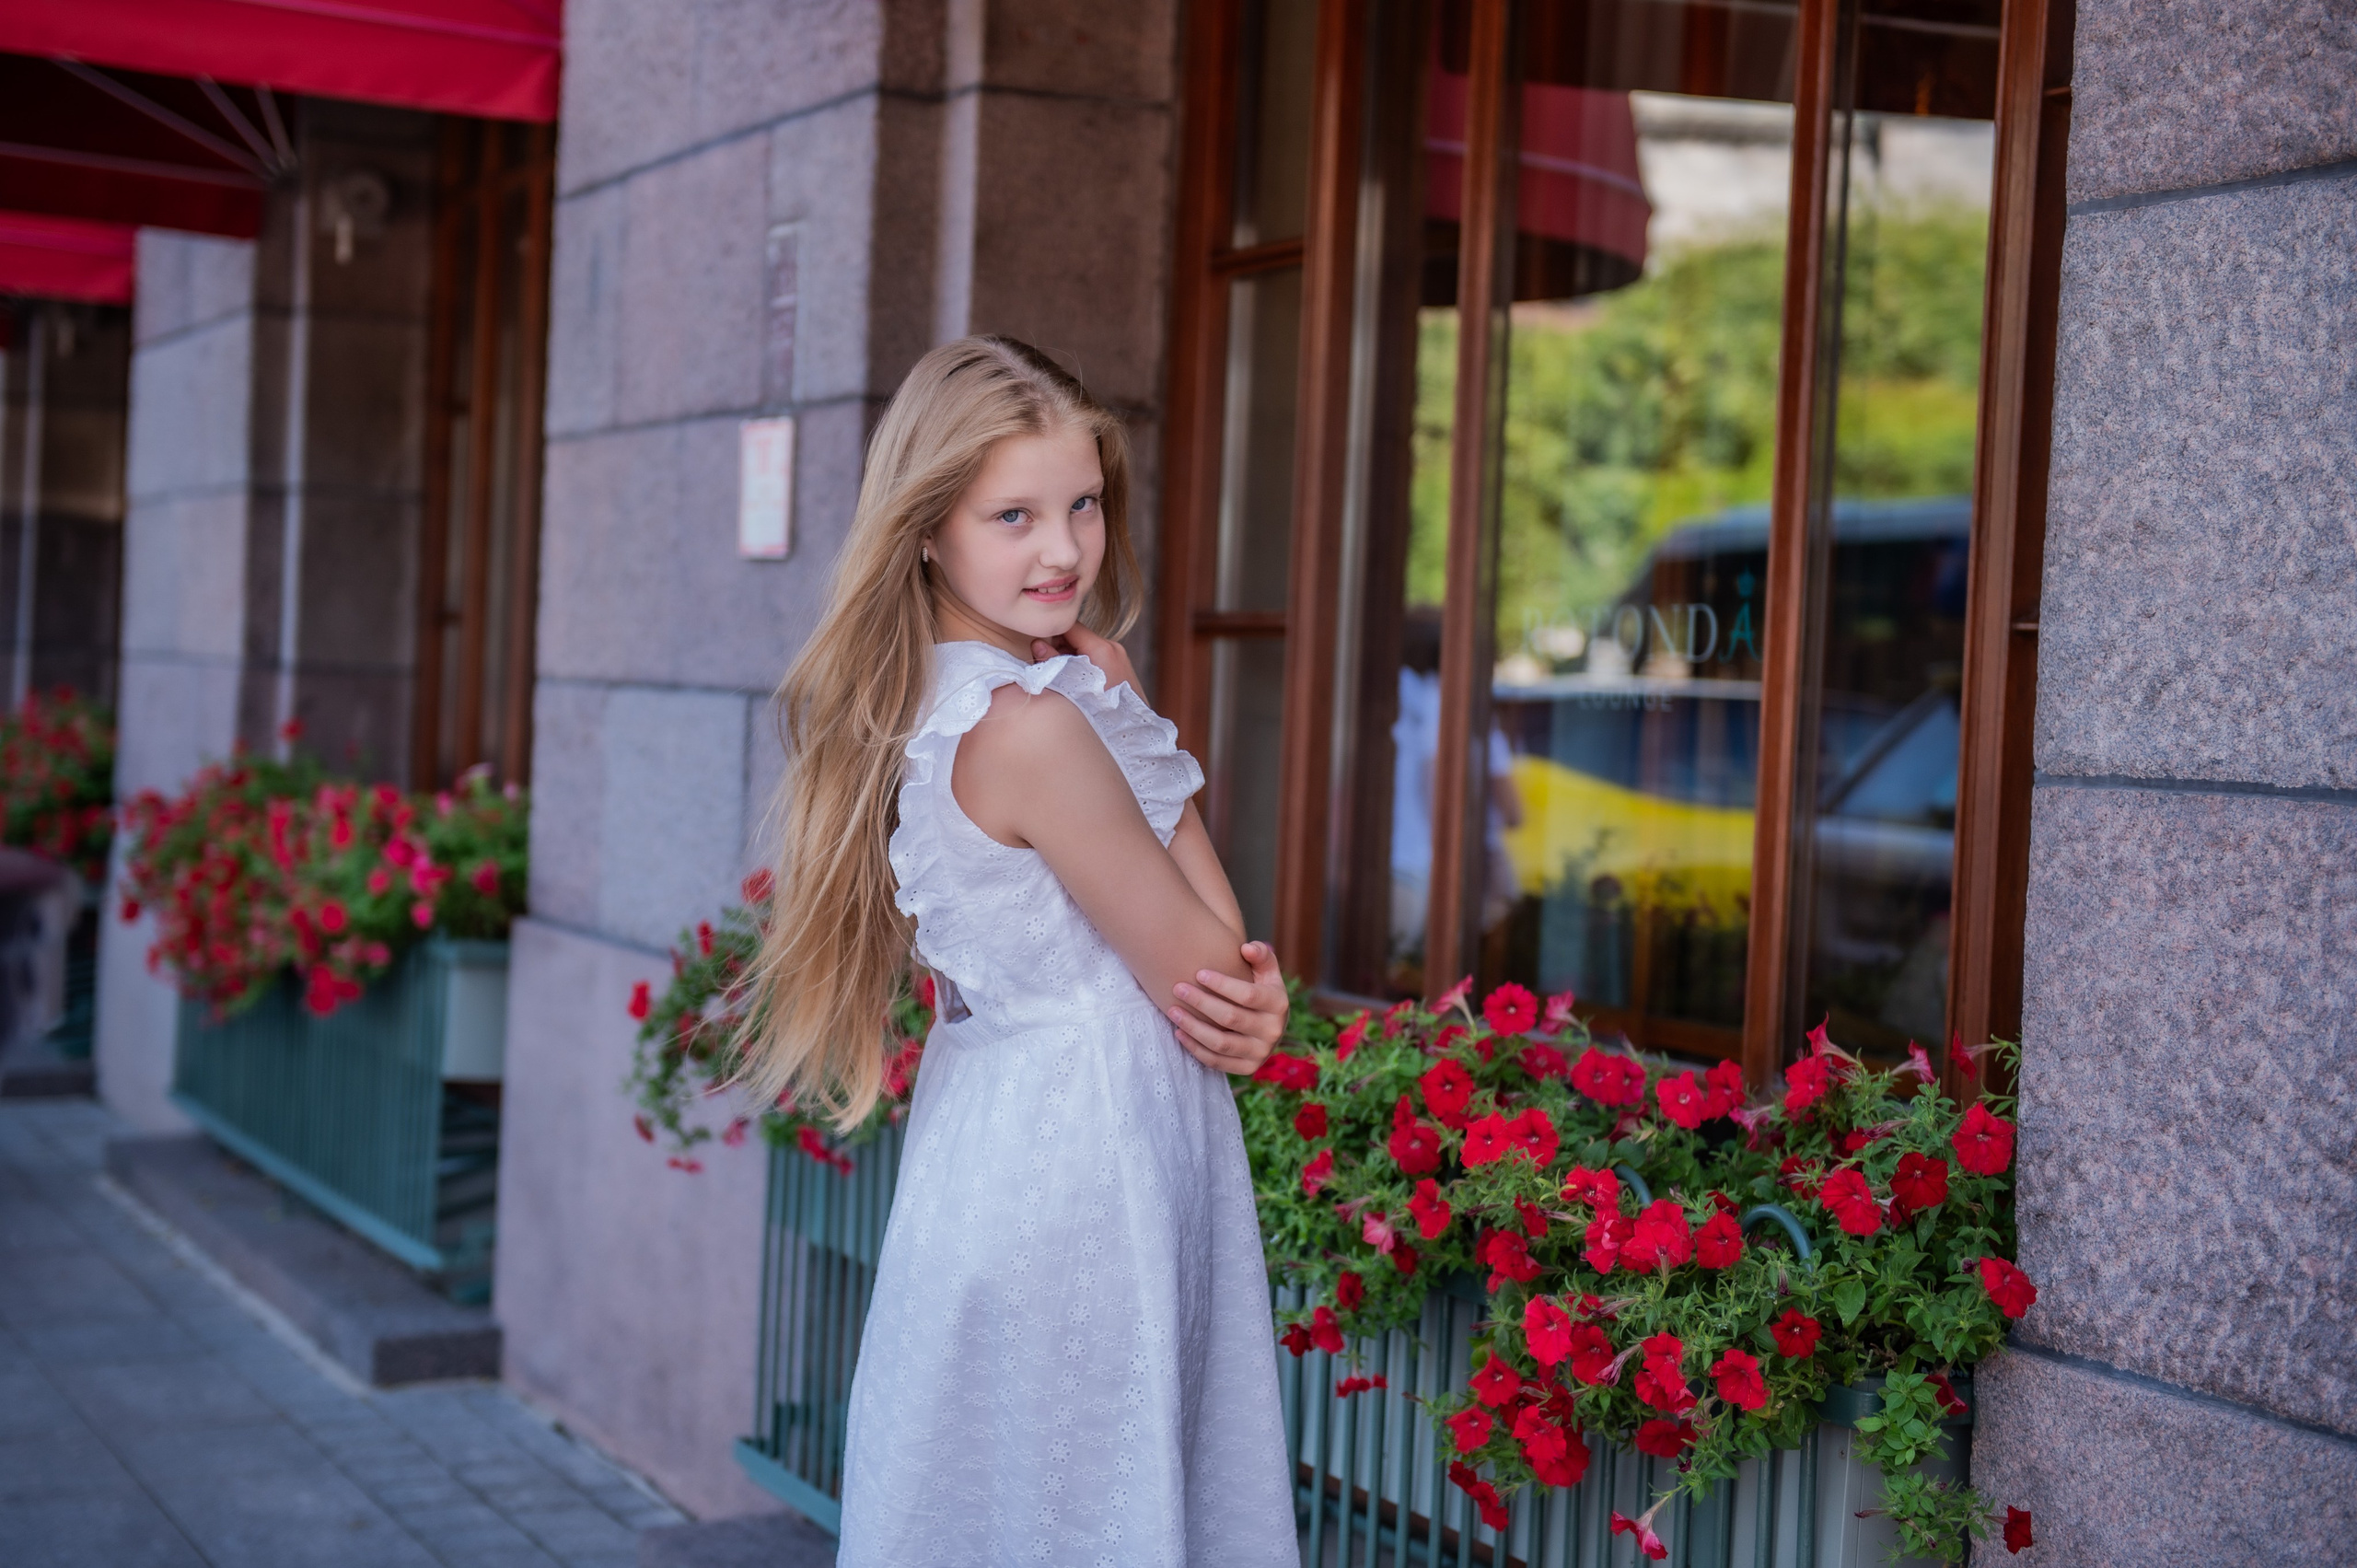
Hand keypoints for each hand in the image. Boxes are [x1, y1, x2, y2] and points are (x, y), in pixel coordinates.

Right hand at [1032, 622, 1144, 702]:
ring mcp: (1119, 656)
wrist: (1131, 733)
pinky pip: (1097, 657)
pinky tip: (1077, 681)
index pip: (1070, 625)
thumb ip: (1052, 662)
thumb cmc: (1098, 712)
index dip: (1052, 632)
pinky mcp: (1122, 666)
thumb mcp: (1070, 686)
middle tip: (1047, 663)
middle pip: (1078, 636)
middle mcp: (1113, 647)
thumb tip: (1037, 644)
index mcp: (1101, 648)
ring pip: (1087, 647)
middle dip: (1060, 646)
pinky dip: (1084, 663)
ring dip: (1071, 656)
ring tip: (1063, 676)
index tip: (1039, 645)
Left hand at [1167, 941, 1287, 1075]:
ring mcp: (1260, 1053)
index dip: (1222, 984)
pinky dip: (1195, 1048)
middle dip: (1201, 1002)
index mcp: (1279, 1004)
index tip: (1198, 973)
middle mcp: (1273, 1031)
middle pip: (1231, 1019)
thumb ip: (1260, 955)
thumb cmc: (1261, 989)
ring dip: (1193, 1027)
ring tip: (1173, 1011)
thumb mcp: (1267, 971)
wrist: (1270, 1025)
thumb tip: (1246, 948)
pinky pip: (1217, 1061)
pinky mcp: (1247, 1068)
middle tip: (1178, 988)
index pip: (1248, 995)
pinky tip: (1179, 1032)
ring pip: (1221, 1043)